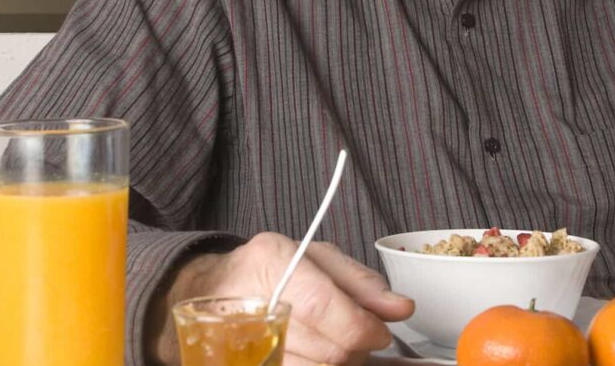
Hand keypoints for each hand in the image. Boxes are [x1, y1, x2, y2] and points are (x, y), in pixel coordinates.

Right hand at [148, 232, 414, 365]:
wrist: (213, 290)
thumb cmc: (272, 269)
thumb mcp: (319, 259)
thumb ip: (361, 284)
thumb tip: (401, 308)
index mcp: (271, 259)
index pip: (322, 304)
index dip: (360, 326)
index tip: (381, 332)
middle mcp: (249, 300)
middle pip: (322, 346)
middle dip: (355, 348)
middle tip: (362, 337)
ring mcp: (238, 341)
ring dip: (338, 362)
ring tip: (336, 343)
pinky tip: (318, 355)